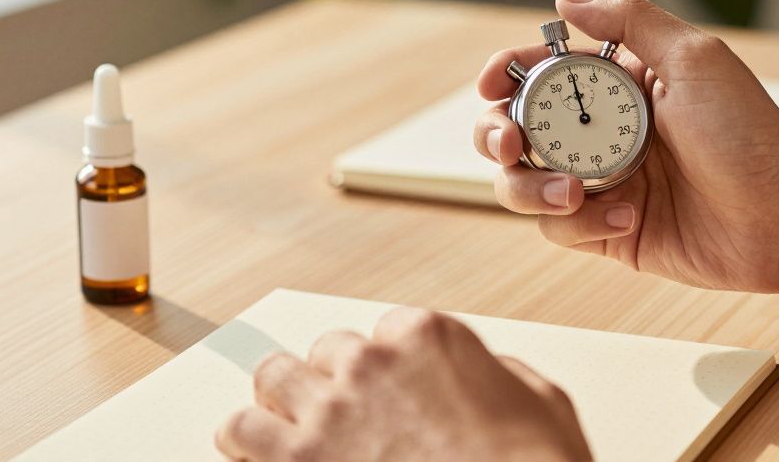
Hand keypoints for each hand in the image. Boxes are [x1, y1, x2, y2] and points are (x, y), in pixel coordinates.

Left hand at [216, 308, 590, 461]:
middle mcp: (371, 364)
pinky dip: (248, 442)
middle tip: (352, 416)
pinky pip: (237, 432)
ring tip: (296, 429)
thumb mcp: (541, 402)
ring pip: (272, 379)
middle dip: (338, 382)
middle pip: (327, 351)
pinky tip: (266, 455)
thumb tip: (484, 379)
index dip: (391, 366)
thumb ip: (497, 374)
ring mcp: (328, 412)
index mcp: (427, 337)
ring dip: (284, 403)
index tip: (395, 389)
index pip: (386, 329)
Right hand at [474, 0, 778, 292]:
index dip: (505, 74)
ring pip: (526, 185)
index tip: (492, 81)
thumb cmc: (751, 134)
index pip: (541, 73)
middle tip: (512, 145)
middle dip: (497, 135)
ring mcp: (604, 185)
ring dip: (533, 188)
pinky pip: (561, 229)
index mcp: (619, 85)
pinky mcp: (610, 232)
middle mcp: (604, 134)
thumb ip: (629, 21)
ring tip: (573, 192)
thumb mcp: (694, 59)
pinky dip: (582, 222)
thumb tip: (564, 0)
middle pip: (516, 130)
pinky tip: (629, 216)